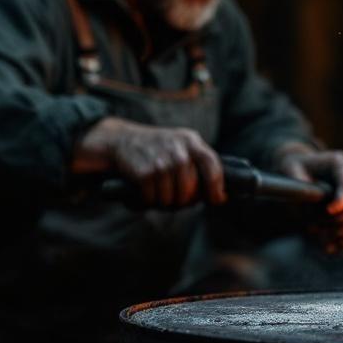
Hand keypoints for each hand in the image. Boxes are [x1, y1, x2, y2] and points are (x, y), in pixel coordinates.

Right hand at [73, 117, 224, 207]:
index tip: (217, 200)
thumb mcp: (181, 147)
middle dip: (184, 200)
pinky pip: (153, 200)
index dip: (216, 187)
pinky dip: (148, 201)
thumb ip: (200, 165)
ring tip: (158, 192)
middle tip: (176, 199)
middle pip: (191, 190)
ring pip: (172, 199)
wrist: (122, 139)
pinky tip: (144, 192)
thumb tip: (220, 197)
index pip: (212, 166)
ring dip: (164, 202)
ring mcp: (161, 161)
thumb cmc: (158, 150)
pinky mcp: (145, 173)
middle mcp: (179, 151)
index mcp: (191, 141)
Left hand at [274, 146, 342, 251]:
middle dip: (341, 219)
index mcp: (340, 163)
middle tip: (319, 229)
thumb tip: (310, 200)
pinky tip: (334, 247)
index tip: (329, 211)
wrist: (305, 171)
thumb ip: (298, 183)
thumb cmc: (296, 168)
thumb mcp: (290, 168)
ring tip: (326, 242)